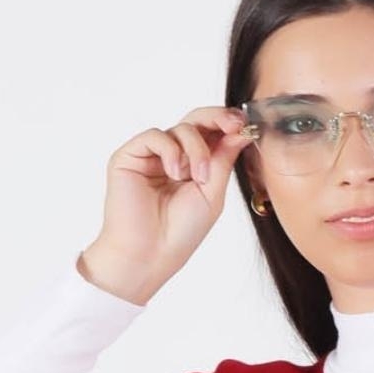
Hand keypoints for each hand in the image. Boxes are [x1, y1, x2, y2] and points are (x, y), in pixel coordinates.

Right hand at [79, 106, 255, 304]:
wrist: (152, 253)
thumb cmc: (181, 232)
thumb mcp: (213, 193)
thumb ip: (224, 159)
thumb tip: (242, 129)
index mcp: (194, 167)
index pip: (211, 134)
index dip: (227, 123)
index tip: (243, 123)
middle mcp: (173, 157)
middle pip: (196, 121)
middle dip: (217, 118)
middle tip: (233, 124)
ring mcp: (151, 156)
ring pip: (180, 129)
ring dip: (196, 150)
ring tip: (196, 178)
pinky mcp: (130, 156)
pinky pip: (155, 135)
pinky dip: (171, 150)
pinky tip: (174, 173)